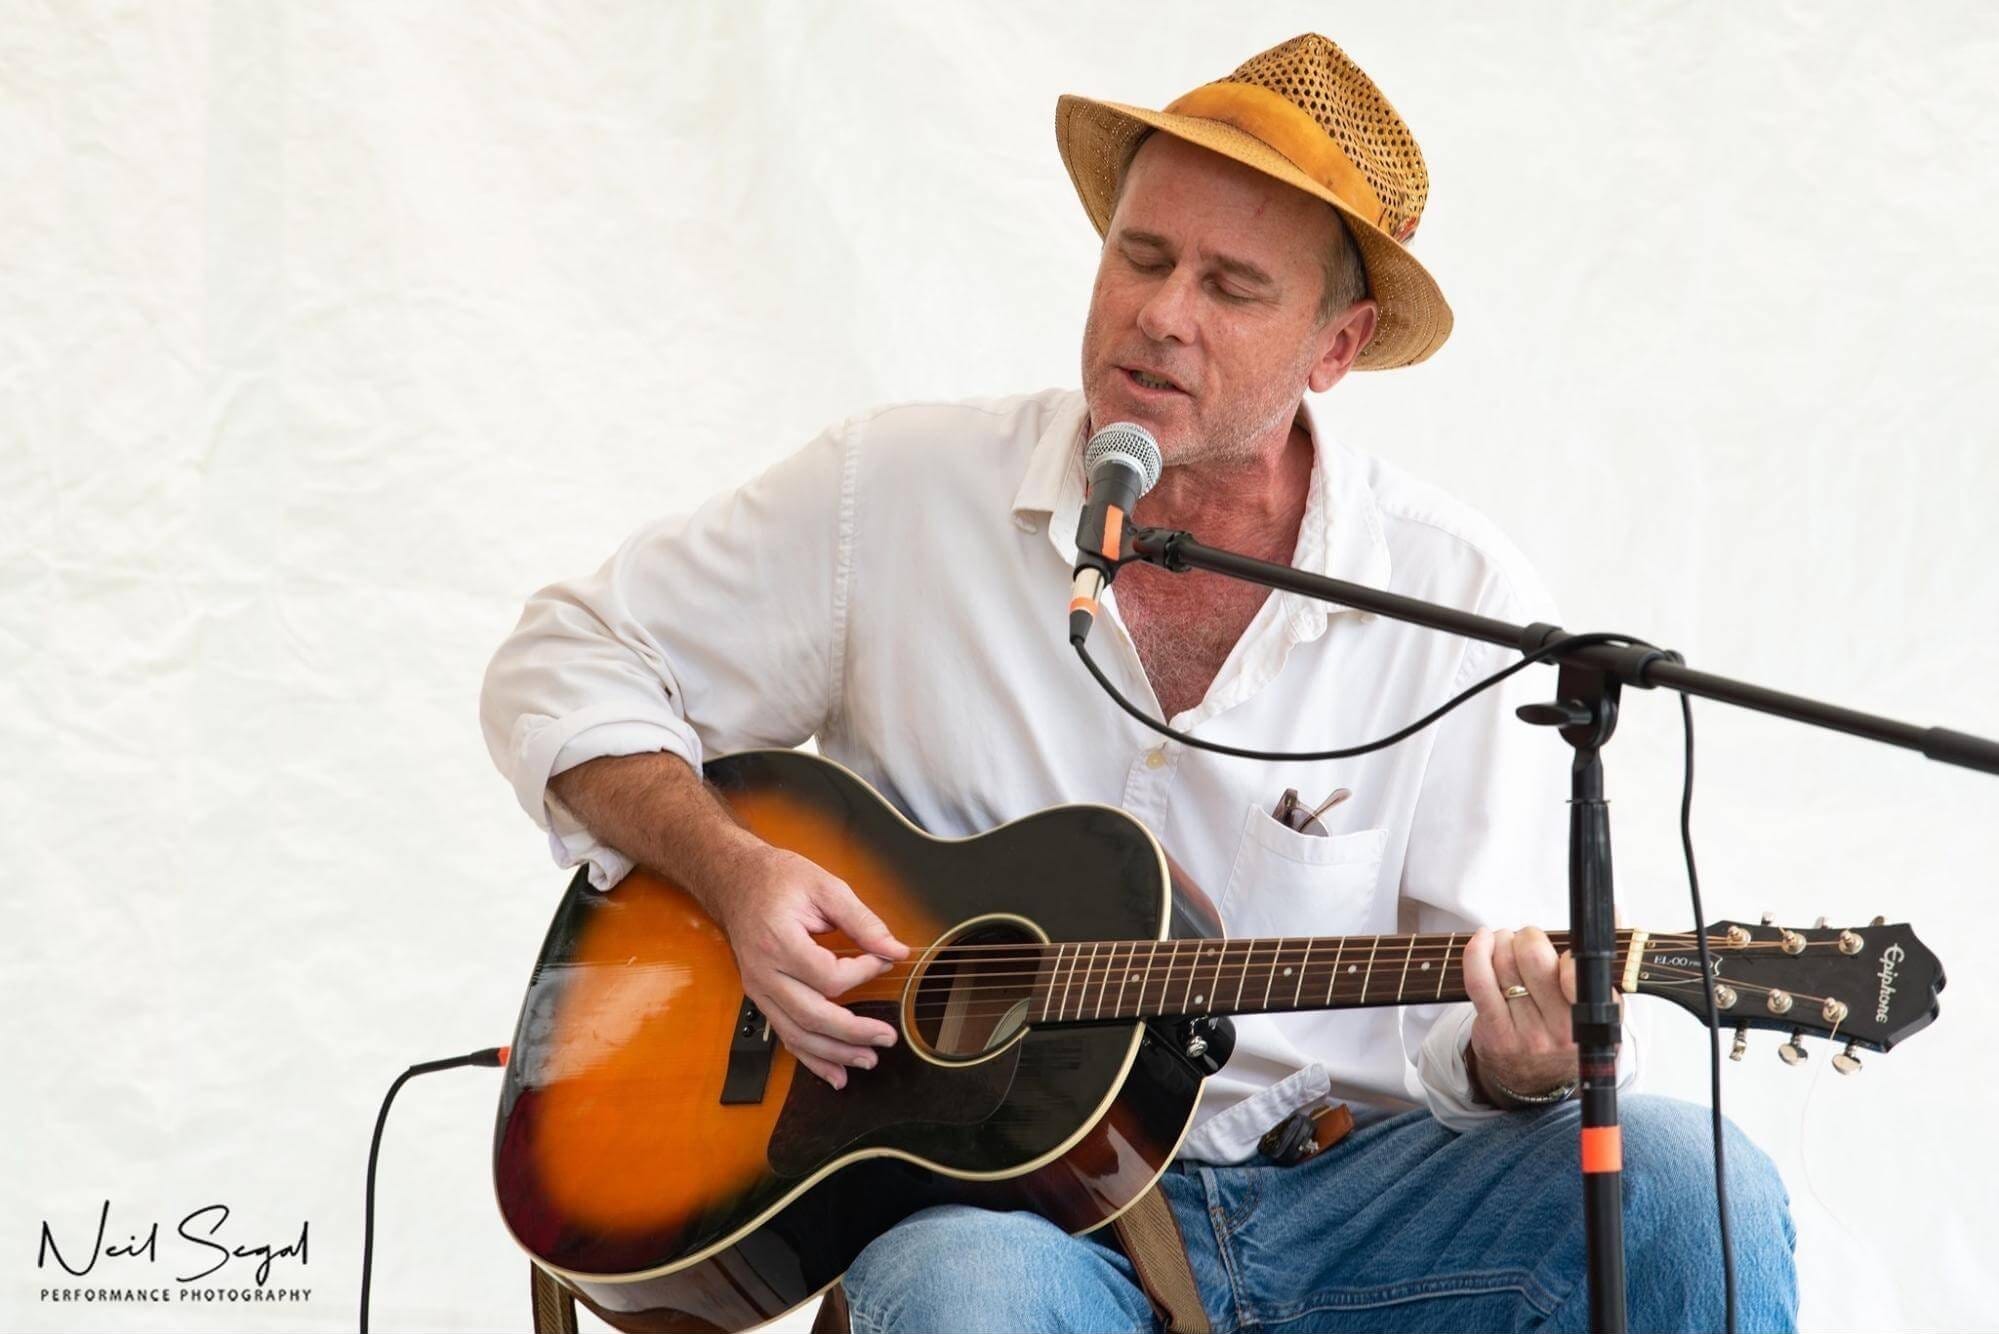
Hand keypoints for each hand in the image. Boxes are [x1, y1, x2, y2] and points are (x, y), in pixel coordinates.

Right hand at [706, 841, 910, 1090]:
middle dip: (853, 1031)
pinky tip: (834, 1073)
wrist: (735, 882)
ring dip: (834, 1053)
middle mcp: (764, 972)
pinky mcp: (760, 998)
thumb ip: (862, 921)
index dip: (863, 973)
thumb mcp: (825, 887)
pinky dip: (810, 1059)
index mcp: (779, 941)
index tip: (883, 960)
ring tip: (868, 1060)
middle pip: (812, 1015)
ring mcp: (758, 989)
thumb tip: (895, 950)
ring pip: (797, 1034)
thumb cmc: (778, 880)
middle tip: (887, 1036)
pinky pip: (785, 1036)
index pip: (828, 975)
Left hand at [1461, 925, 1609, 1103]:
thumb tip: (1615, 910)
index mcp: (1594, 1017)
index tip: (1563, 952)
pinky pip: (1479, 982)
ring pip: (1504, 965)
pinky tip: (1482, 941)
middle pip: (1534, 959)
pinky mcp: (1494, 1034)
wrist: (1538, 1080)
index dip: (1568, 956)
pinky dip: (1476, 952)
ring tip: (1505, 942)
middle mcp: (1562, 1030)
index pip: (1580, 976)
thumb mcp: (1598, 1002)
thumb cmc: (1568, 1028)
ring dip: (1501, 941)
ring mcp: (1526, 1035)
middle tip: (1526, 939)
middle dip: (1527, 936)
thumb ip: (1605, 956)